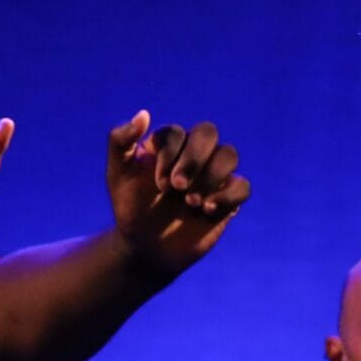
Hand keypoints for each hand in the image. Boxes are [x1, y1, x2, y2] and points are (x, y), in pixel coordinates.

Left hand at [106, 112, 249, 280]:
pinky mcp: (228, 198)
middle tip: (176, 187)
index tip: (157, 184)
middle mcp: (193, 154)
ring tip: (190, 202)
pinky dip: (227, 196)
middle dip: (194, 158)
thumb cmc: (131, 208)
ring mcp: (213, 175)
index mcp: (168, 144)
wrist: (145, 247)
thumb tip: (143, 114)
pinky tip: (205, 210)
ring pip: (229, 154)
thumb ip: (120, 141)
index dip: (170, 154)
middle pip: (208, 132)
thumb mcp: (118, 175)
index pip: (176, 132)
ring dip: (211, 176)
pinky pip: (242, 186)